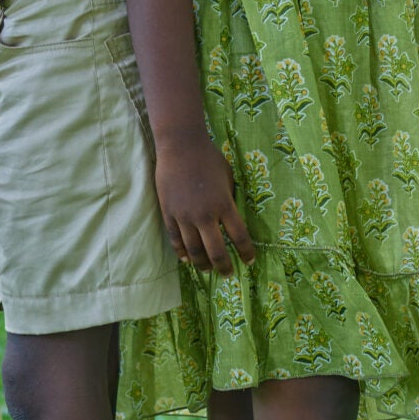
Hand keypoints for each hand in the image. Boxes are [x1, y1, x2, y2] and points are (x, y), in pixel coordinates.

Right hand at [155, 134, 255, 273]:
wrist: (180, 146)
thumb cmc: (209, 158)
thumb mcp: (228, 178)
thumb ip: (228, 200)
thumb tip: (228, 220)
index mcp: (224, 205)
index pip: (239, 237)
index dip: (246, 253)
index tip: (249, 261)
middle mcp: (205, 215)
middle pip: (216, 251)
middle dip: (224, 266)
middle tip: (228, 274)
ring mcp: (184, 216)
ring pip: (194, 251)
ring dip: (202, 264)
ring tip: (207, 270)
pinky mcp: (169, 214)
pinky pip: (176, 240)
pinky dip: (182, 253)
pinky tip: (187, 260)